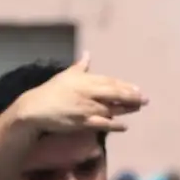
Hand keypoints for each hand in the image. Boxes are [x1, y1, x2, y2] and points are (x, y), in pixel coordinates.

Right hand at [12, 56, 147, 134]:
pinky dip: (114, 125)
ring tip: (137, 109)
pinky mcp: (83, 122)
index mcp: (86, 80)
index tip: (138, 89)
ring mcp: (87, 108)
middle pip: (116, 94)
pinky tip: (124, 126)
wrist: (34, 109)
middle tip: (145, 100)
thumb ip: (80, 65)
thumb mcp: (66, 75)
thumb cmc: (50, 91)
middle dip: (132, 97)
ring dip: (127, 109)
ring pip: (112, 109)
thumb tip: (87, 53)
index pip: (111, 82)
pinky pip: (103, 124)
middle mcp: (89, 93)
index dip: (126, 86)